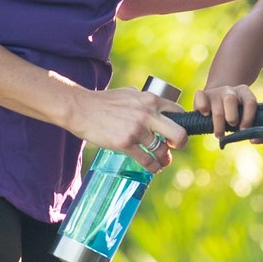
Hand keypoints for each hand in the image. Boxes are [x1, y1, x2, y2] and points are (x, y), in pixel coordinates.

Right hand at [62, 84, 187, 173]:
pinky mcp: (125, 143)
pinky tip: (153, 168)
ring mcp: (136, 130)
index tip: (177, 132)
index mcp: (150, 100)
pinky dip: (153, 166)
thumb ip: (143, 100)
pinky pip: (147, 160)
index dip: (182, 124)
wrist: (81, 108)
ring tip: (163, 162)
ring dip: (165, 159)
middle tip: (176, 147)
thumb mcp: (128, 93)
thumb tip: (154, 106)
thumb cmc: (104, 101)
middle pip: (179, 133)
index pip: (178, 112)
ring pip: (162, 150)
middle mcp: (147, 114)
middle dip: (181, 143)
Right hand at [197, 82, 258, 135]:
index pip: (250, 102)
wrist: (218, 102)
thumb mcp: (248, 121)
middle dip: (231, 117)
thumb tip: (254, 140)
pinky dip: (202, 106)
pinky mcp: (202, 94)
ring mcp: (216, 91)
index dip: (248, 117)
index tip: (244, 130)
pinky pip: (200, 97)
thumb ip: (259, 134)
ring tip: (219, 134)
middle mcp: (230, 90)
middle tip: (231, 127)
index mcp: (245, 94)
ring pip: (217, 103)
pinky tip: (206, 115)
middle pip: (231, 99)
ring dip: (218, 122)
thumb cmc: (237, 116)